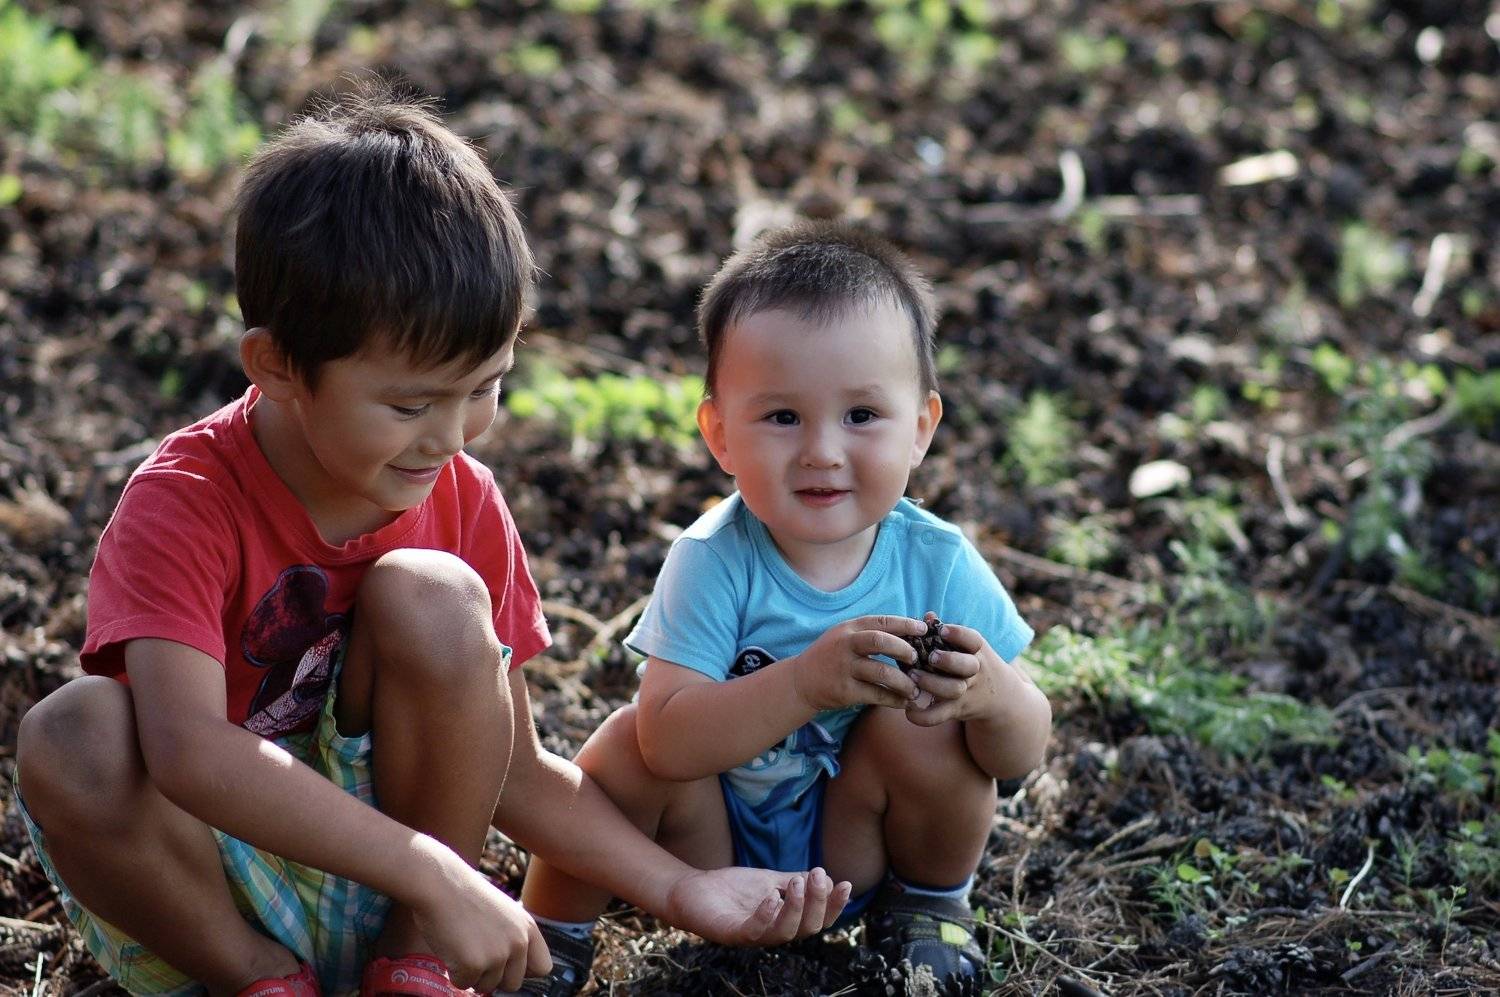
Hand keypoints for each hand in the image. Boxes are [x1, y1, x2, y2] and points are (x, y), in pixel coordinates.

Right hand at [408, 836, 552, 991]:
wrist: (438, 884)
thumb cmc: (464, 896)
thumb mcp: (503, 913)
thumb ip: (513, 937)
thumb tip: (513, 968)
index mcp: (528, 928)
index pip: (542, 968)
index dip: (523, 970)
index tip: (506, 965)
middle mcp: (518, 942)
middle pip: (513, 984)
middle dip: (493, 976)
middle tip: (476, 954)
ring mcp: (497, 954)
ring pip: (487, 986)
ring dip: (472, 973)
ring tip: (462, 945)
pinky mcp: (473, 964)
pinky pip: (463, 984)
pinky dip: (453, 972)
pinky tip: (451, 948)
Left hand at [665, 866, 852, 944]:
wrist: (693, 889)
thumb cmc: (733, 889)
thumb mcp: (770, 880)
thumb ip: (796, 882)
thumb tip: (829, 878)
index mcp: (786, 922)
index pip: (819, 920)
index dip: (834, 906)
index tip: (845, 883)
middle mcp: (773, 933)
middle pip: (808, 928)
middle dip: (818, 901)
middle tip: (817, 874)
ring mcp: (753, 936)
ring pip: (785, 933)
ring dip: (796, 907)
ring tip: (796, 881)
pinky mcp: (731, 933)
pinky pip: (754, 931)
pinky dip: (766, 915)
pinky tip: (772, 896)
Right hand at [788, 615, 924, 711]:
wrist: (801, 680)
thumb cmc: (832, 656)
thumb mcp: (846, 637)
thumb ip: (872, 632)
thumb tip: (910, 629)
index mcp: (850, 629)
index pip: (882, 621)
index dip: (905, 624)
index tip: (924, 629)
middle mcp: (846, 645)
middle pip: (880, 641)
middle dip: (903, 649)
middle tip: (917, 659)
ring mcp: (844, 668)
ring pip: (881, 672)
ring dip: (903, 681)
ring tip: (915, 688)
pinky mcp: (845, 691)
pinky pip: (876, 695)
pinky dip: (893, 699)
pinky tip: (904, 702)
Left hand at [904, 617, 1007, 726]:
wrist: (1001, 697)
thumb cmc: (974, 662)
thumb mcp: (969, 647)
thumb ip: (949, 632)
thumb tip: (928, 616)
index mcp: (977, 650)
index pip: (972, 639)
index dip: (958, 634)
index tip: (942, 630)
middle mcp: (975, 670)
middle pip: (966, 665)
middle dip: (949, 660)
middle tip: (931, 657)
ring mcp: (967, 691)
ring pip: (953, 689)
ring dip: (932, 684)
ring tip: (913, 677)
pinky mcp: (958, 709)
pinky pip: (942, 715)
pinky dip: (925, 716)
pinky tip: (909, 711)